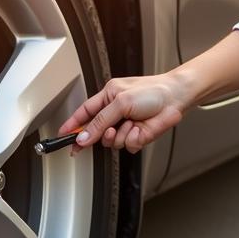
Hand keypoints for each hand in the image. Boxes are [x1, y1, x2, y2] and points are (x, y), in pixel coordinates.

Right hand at [59, 72, 191, 153]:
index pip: (84, 114)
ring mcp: (125, 126)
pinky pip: (127, 146)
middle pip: (95, 132)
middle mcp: (115, 114)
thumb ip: (99, 121)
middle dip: (100, 134)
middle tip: (109, 130)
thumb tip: (83, 136)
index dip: (72, 126)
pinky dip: (133, 139)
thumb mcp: (120, 102)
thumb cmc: (152, 91)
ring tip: (130, 124)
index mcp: (107, 98)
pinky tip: (140, 128)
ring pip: (111, 142)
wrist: (175, 98)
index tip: (62, 136)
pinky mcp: (137, 136)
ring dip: (119, 135)